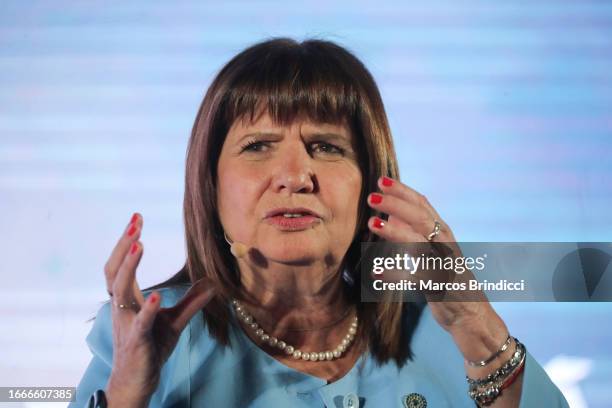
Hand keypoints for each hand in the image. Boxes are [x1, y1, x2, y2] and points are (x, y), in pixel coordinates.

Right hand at [103, 213, 215, 406]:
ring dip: (129, 266)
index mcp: (128, 298)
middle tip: (135, 222)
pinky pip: (140, 323)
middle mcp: (122, 307)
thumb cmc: (151, 347)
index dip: (126, 241)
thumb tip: (212, 282)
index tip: (136, 217)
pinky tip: (156, 295)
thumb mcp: (175, 320)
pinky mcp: (138, 341)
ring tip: (138, 244)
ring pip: (120, 290)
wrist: (137, 380)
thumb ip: (191, 301)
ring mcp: (127, 323)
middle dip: (123, 245)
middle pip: (114, 270)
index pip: (121, 264)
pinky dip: (147, 309)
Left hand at [365, 177, 501, 342]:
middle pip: (421, 218)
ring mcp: (444, 266)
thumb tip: (390, 212)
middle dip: (396, 204)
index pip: (423, 205)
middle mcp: (445, 245)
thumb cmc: (447, 281)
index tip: (381, 180)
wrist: (472, 316)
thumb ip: (416, 232)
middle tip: (372, 197)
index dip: (402, 191)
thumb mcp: (434, 251)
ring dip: (395, 232)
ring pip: (420, 244)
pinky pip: (416, 279)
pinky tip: (376, 272)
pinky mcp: (441, 289)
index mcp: (442, 234)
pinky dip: (396, 275)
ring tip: (372, 224)